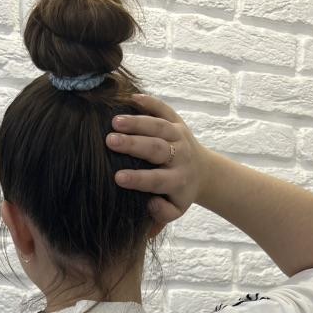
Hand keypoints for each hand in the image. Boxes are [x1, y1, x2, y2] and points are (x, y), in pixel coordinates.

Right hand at [106, 92, 212, 224]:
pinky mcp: (178, 122)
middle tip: (109, 141)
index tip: (118, 178)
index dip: (138, 179)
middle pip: (157, 148)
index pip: (157, 180)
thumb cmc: (178, 193)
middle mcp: (180, 157)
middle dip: (134, 144)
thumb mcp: (174, 210)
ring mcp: (179, 136)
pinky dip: (150, 102)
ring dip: (137, 122)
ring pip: (159, 127)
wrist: (202, 171)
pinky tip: (131, 98)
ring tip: (114, 121)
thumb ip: (162, 215)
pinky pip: (164, 109)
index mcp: (178, 180)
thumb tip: (150, 205)